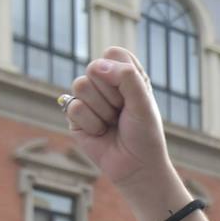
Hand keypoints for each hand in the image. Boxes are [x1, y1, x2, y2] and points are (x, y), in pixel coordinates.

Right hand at [65, 48, 174, 191]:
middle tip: (123, 113)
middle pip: (94, 68)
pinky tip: (101, 133)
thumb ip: (127, 77)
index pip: (113, 53)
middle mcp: (105, 84)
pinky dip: (92, 123)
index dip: (121, 72)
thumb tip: (98, 66)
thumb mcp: (143, 103)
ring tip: (112, 123)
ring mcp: (88, 99)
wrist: (137, 166)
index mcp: (125, 75)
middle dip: (113, 95)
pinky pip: (74, 107)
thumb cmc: (145, 134)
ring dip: (102, 110)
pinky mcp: (75, 116)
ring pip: (81, 85)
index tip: (134, 94)